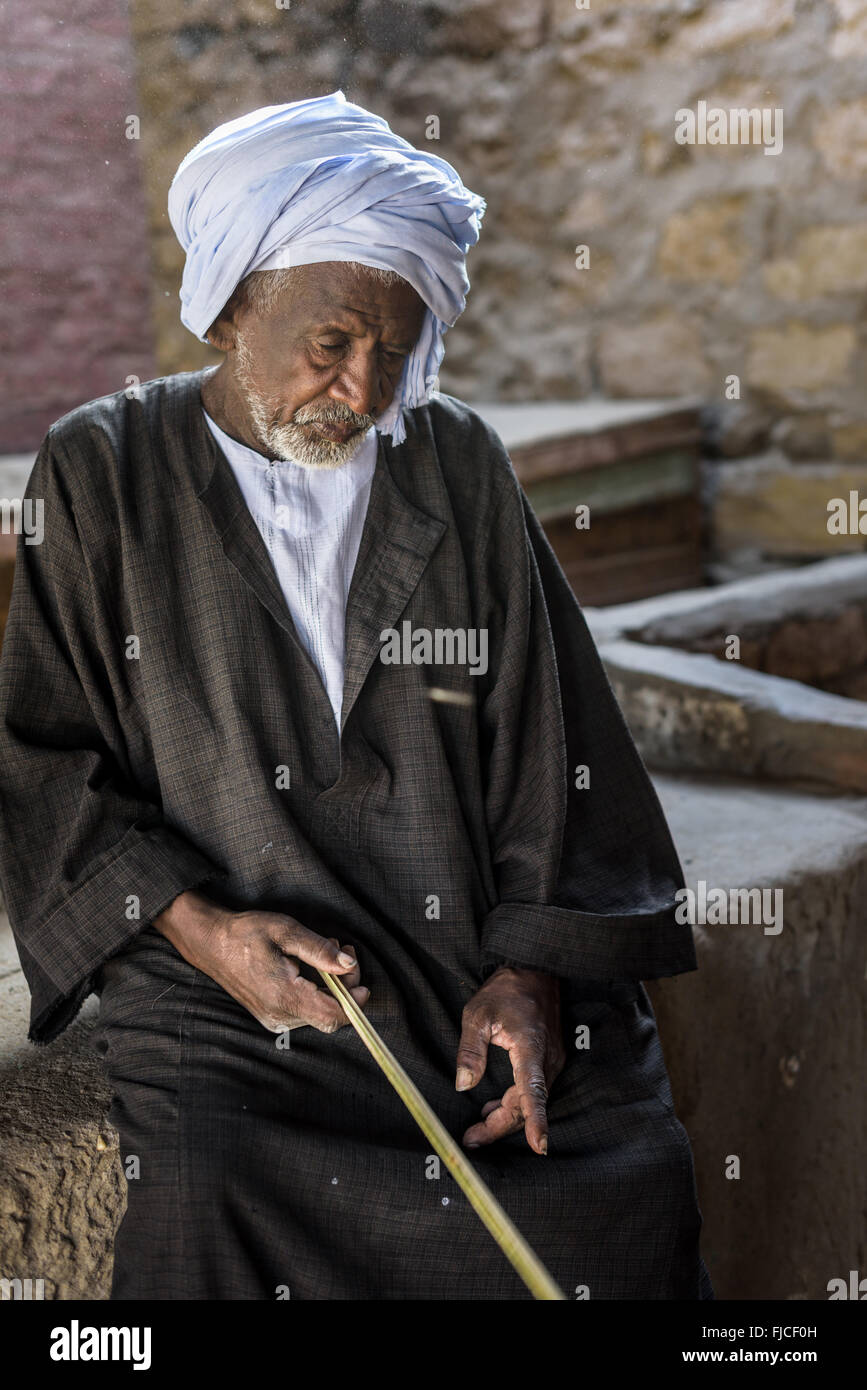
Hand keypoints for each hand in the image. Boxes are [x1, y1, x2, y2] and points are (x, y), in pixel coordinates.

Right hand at [153, 889, 368, 1033]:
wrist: (210, 943)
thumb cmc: (246, 933)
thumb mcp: (286, 931)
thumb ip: (319, 950)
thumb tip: (349, 964)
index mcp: (284, 996)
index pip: (332, 1015)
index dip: (354, 1002)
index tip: (361, 981)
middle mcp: (279, 1015)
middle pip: (329, 1015)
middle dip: (345, 985)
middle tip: (343, 951)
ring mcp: (274, 1020)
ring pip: (318, 1013)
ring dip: (330, 986)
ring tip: (323, 953)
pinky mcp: (271, 1017)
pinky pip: (304, 1012)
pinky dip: (316, 992)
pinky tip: (310, 967)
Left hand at [456, 966, 565, 1154]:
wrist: (534, 970)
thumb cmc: (505, 990)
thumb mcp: (477, 1014)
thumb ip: (470, 1050)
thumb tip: (463, 1085)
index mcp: (531, 1048)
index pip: (534, 1091)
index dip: (535, 1121)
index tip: (538, 1146)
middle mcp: (547, 1059)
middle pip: (526, 1105)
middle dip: (499, 1126)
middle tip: (470, 1139)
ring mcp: (552, 1060)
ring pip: (530, 1101)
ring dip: (506, 1116)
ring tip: (476, 1127)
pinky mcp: (550, 1060)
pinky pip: (534, 1090)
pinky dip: (515, 1103)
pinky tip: (493, 1107)